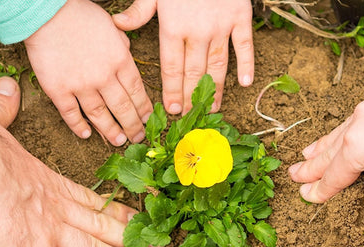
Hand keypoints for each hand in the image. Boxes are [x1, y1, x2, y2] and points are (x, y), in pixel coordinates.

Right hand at [0, 78, 160, 246]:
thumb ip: (1, 109)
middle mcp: (55, 210)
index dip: (115, 209)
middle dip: (132, 235)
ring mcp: (49, 235)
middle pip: (102, 226)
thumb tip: (5, 88)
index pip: (90, 200)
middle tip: (159, 242)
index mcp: (46, 182)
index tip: (137, 214)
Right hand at [24, 0, 151, 145]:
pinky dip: (79, 126)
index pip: (137, 91)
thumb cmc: (79, 14)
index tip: (148, 119)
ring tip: (119, 142)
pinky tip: (86, 134)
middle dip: (133, 126)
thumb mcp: (111, 25)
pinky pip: (71, 114)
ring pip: (100, 115)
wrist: (46, 14)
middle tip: (138, 138)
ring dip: (111, 131)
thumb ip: (121, 43)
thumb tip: (127, 52)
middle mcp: (104, 77)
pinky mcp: (58, 90)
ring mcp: (81, 86)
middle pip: (123, 108)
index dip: (144, 108)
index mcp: (120, 60)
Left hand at [113, 0, 254, 113]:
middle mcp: (197, 31)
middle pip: (194, 72)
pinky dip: (246, 65)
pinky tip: (245, 84)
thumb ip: (138, 11)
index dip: (172, 90)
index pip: (172, 67)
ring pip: (218, 64)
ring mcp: (221, 26)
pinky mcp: (240, 18)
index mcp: (172, 27)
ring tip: (214, 108)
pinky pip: (244, 46)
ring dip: (216, 89)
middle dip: (191, 97)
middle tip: (191, 117)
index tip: (172, 110)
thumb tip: (117, 26)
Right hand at [289, 71, 363, 246]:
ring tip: (314, 148)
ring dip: (334, 138)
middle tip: (295, 172)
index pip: (335, 174)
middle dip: (314, 162)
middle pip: (333, 147)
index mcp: (359, 147)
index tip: (307, 195)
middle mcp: (362, 118)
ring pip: (351, 122)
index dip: (320, 188)